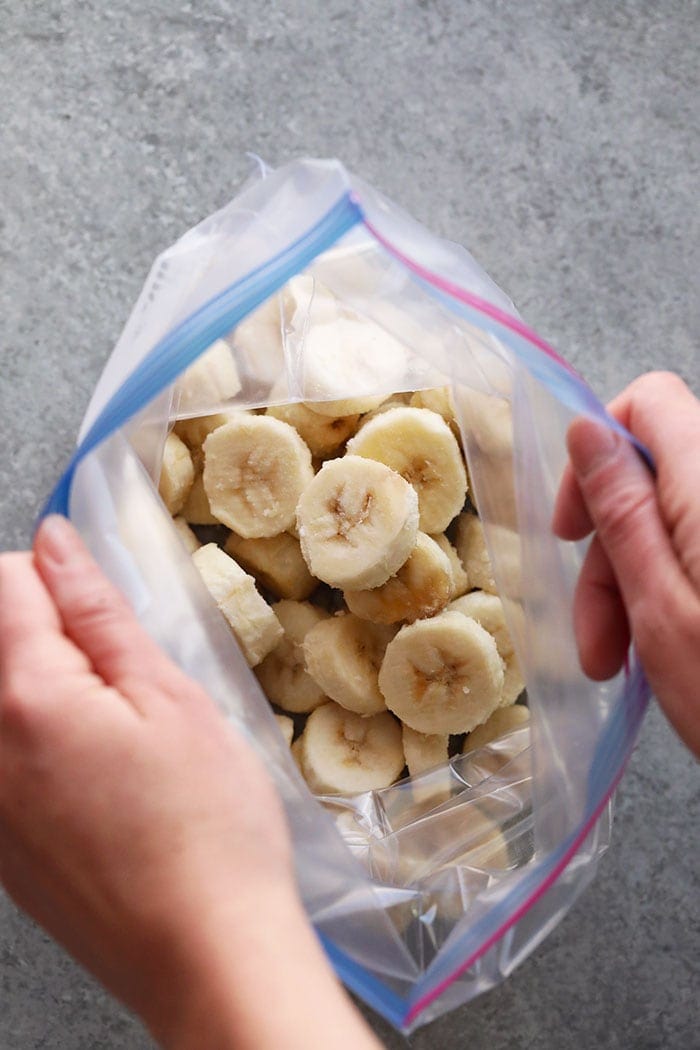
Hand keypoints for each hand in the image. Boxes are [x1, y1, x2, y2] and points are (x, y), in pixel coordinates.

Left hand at [0, 517, 380, 1049]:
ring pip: (1, 702)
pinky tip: (101, 779)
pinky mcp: (0, 848)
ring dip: (45, 690)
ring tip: (116, 729)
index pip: (5, 584)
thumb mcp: (170, 698)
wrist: (204, 956)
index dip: (57, 574)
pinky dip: (40, 743)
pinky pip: (5, 759)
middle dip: (46, 632)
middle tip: (118, 672)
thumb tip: (56, 545)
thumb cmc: (207, 827)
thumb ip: (100, 613)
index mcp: (26, 699)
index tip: (102, 602)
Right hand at [553, 372, 699, 756]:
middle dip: (611, 551)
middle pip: (657, 477)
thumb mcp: (661, 609)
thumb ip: (623, 508)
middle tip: (597, 640)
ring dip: (636, 584)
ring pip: (678, 522)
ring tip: (621, 665)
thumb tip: (587, 429)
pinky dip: (676, 591)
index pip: (647, 403)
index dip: (594, 454)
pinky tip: (666, 652)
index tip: (572, 531)